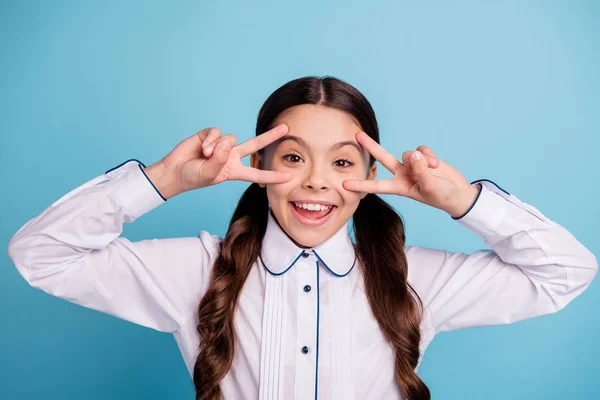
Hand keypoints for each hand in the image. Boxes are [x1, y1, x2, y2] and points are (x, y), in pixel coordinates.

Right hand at [146, 124, 291, 197]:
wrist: (174, 170)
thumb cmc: (193, 177)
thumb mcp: (210, 174)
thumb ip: (220, 160)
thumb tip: (227, 141)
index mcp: (234, 171)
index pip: (257, 173)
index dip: (272, 176)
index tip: (289, 177)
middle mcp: (231, 156)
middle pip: (255, 145)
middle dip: (270, 136)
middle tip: (286, 129)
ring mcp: (221, 145)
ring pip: (231, 138)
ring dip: (218, 147)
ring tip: (205, 156)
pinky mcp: (210, 135)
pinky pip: (217, 132)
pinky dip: (211, 140)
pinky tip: (203, 147)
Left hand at [342, 131, 479, 217]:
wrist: (458, 193)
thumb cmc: (442, 196)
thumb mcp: (431, 187)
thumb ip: (421, 171)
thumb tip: (413, 154)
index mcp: (400, 187)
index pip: (377, 185)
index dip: (361, 184)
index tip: (344, 184)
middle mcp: (403, 174)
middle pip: (383, 157)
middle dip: (371, 146)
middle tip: (356, 134)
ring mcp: (412, 165)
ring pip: (408, 153)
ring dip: (421, 160)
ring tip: (434, 169)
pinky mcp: (423, 157)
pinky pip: (421, 150)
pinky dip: (430, 155)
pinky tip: (437, 164)